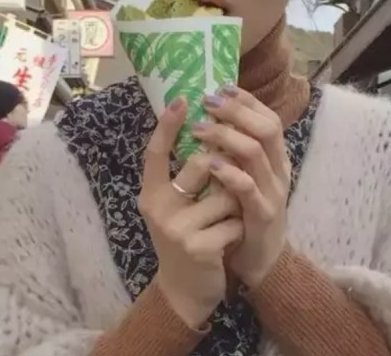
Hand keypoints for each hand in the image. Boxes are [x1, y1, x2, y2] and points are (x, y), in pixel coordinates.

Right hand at [139, 97, 242, 327]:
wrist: (186, 291)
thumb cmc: (189, 235)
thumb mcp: (180, 205)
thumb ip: (188, 174)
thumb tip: (212, 130)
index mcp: (151, 193)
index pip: (155, 152)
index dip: (167, 125)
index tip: (182, 99)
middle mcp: (158, 207)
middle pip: (203, 163)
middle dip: (226, 171)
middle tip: (224, 192)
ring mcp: (176, 228)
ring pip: (226, 192)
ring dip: (234, 205)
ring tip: (223, 222)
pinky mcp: (198, 247)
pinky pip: (235, 221)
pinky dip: (239, 229)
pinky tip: (226, 243)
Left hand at [192, 85, 289, 287]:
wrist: (261, 261)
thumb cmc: (246, 212)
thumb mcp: (246, 176)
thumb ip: (236, 151)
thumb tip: (213, 117)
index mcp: (276, 158)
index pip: (268, 118)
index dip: (247, 101)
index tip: (222, 86)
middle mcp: (279, 169)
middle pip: (266, 128)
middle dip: (236, 111)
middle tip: (207, 101)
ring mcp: (274, 192)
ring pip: (255, 152)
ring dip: (226, 136)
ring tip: (199, 128)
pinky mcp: (263, 215)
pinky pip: (247, 188)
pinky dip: (229, 172)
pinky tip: (211, 163)